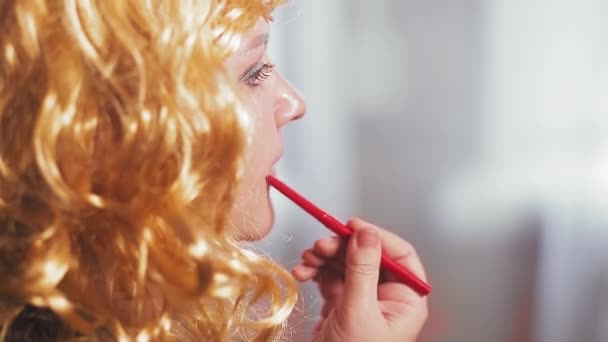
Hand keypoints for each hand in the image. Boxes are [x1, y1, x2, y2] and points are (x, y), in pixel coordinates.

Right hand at [292, 218, 427, 341]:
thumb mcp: (359, 311)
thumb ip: (362, 269)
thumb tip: (367, 233)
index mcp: (406, 299)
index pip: (399, 255)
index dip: (376, 236)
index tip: (352, 225)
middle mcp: (386, 298)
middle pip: (366, 256)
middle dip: (340, 248)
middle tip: (321, 245)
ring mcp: (363, 301)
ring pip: (345, 264)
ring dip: (323, 258)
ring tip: (307, 260)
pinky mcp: (342, 306)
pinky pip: (329, 278)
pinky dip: (315, 272)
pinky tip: (303, 272)